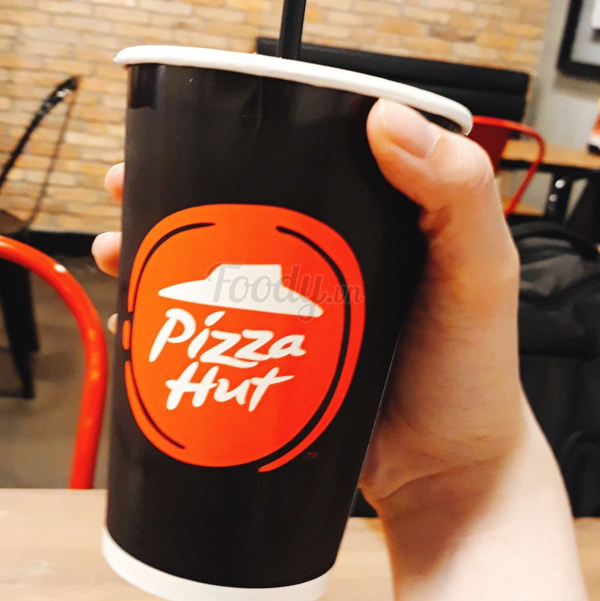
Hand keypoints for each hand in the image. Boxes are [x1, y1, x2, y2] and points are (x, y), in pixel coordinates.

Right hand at [92, 101, 525, 517]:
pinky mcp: (267, 367)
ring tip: (118, 250)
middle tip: (127, 185)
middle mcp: (323, 262)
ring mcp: (289, 317)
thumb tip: (387, 119)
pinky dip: (166, 326)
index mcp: (372, 219)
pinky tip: (135, 322)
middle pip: (238, 210)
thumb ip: (458, 193)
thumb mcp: (481, 272)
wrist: (446, 481)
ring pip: (211, 272)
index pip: (301, 153)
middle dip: (174, 193)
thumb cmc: (472, 375)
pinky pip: (208, 337)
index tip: (192, 121)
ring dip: (159, 256)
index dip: (242, 131)